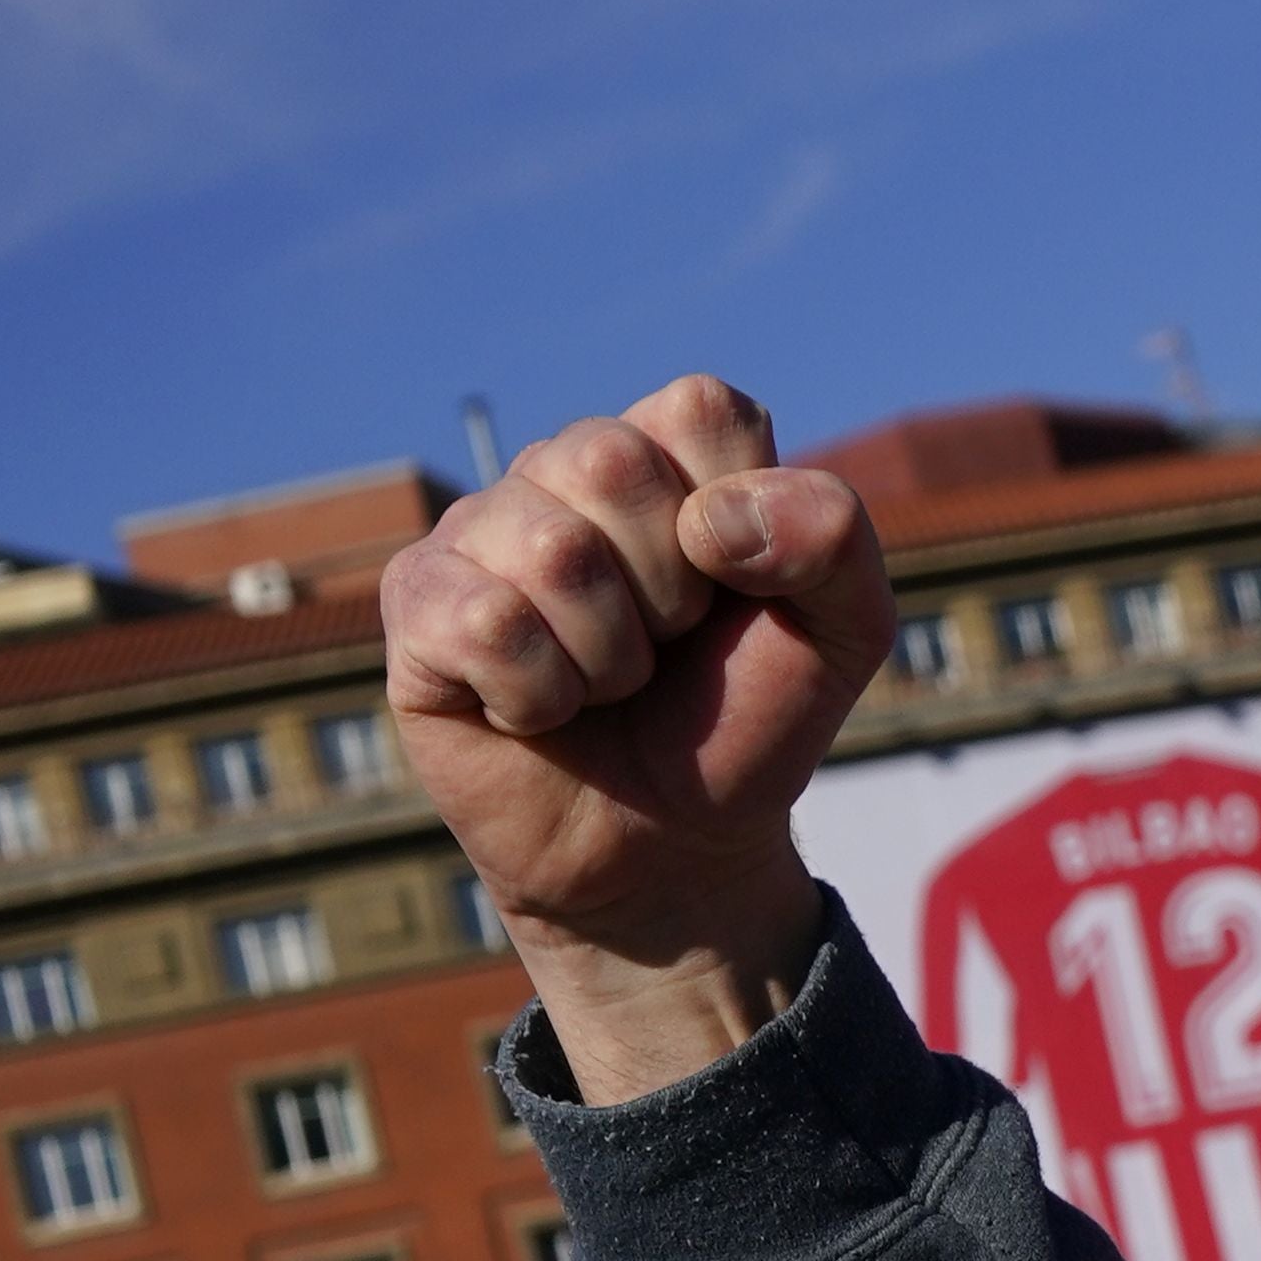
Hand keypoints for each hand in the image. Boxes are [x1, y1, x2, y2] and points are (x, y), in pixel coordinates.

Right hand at [381, 374, 892, 1099]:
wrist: (674, 850)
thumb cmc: (743, 724)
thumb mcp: (843, 635)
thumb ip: (833, 540)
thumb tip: (713, 520)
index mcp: (663, 453)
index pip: (700, 410)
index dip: (740, 520)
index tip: (735, 594)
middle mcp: (560, 472)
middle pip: (610, 462)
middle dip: (669, 594)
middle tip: (663, 649)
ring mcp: (479, 532)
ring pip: (551, 551)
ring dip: (607, 656)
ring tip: (605, 685)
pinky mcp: (417, 607)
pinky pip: (483, 621)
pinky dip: (538, 694)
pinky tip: (539, 712)